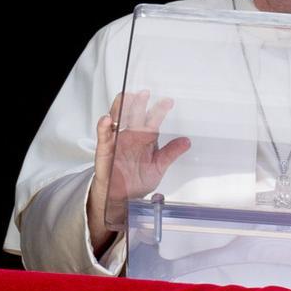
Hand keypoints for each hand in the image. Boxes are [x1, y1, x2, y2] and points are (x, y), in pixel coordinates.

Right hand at [87, 91, 189, 253]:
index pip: (152, 120)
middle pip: (134, 115)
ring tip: (126, 97)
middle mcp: (131, 135)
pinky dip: (104, 128)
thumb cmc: (138, 180)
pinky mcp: (105, 150)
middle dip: (139, 104)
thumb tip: (187, 141)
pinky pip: (103, 137)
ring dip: (121, 107)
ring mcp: (117, 141)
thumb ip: (171, 153)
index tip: (168, 101)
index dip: (159, 110)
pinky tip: (107, 120)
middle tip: (145, 93)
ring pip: (117, 119)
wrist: (121, 197)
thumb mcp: (158, 166)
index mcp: (145, 138)